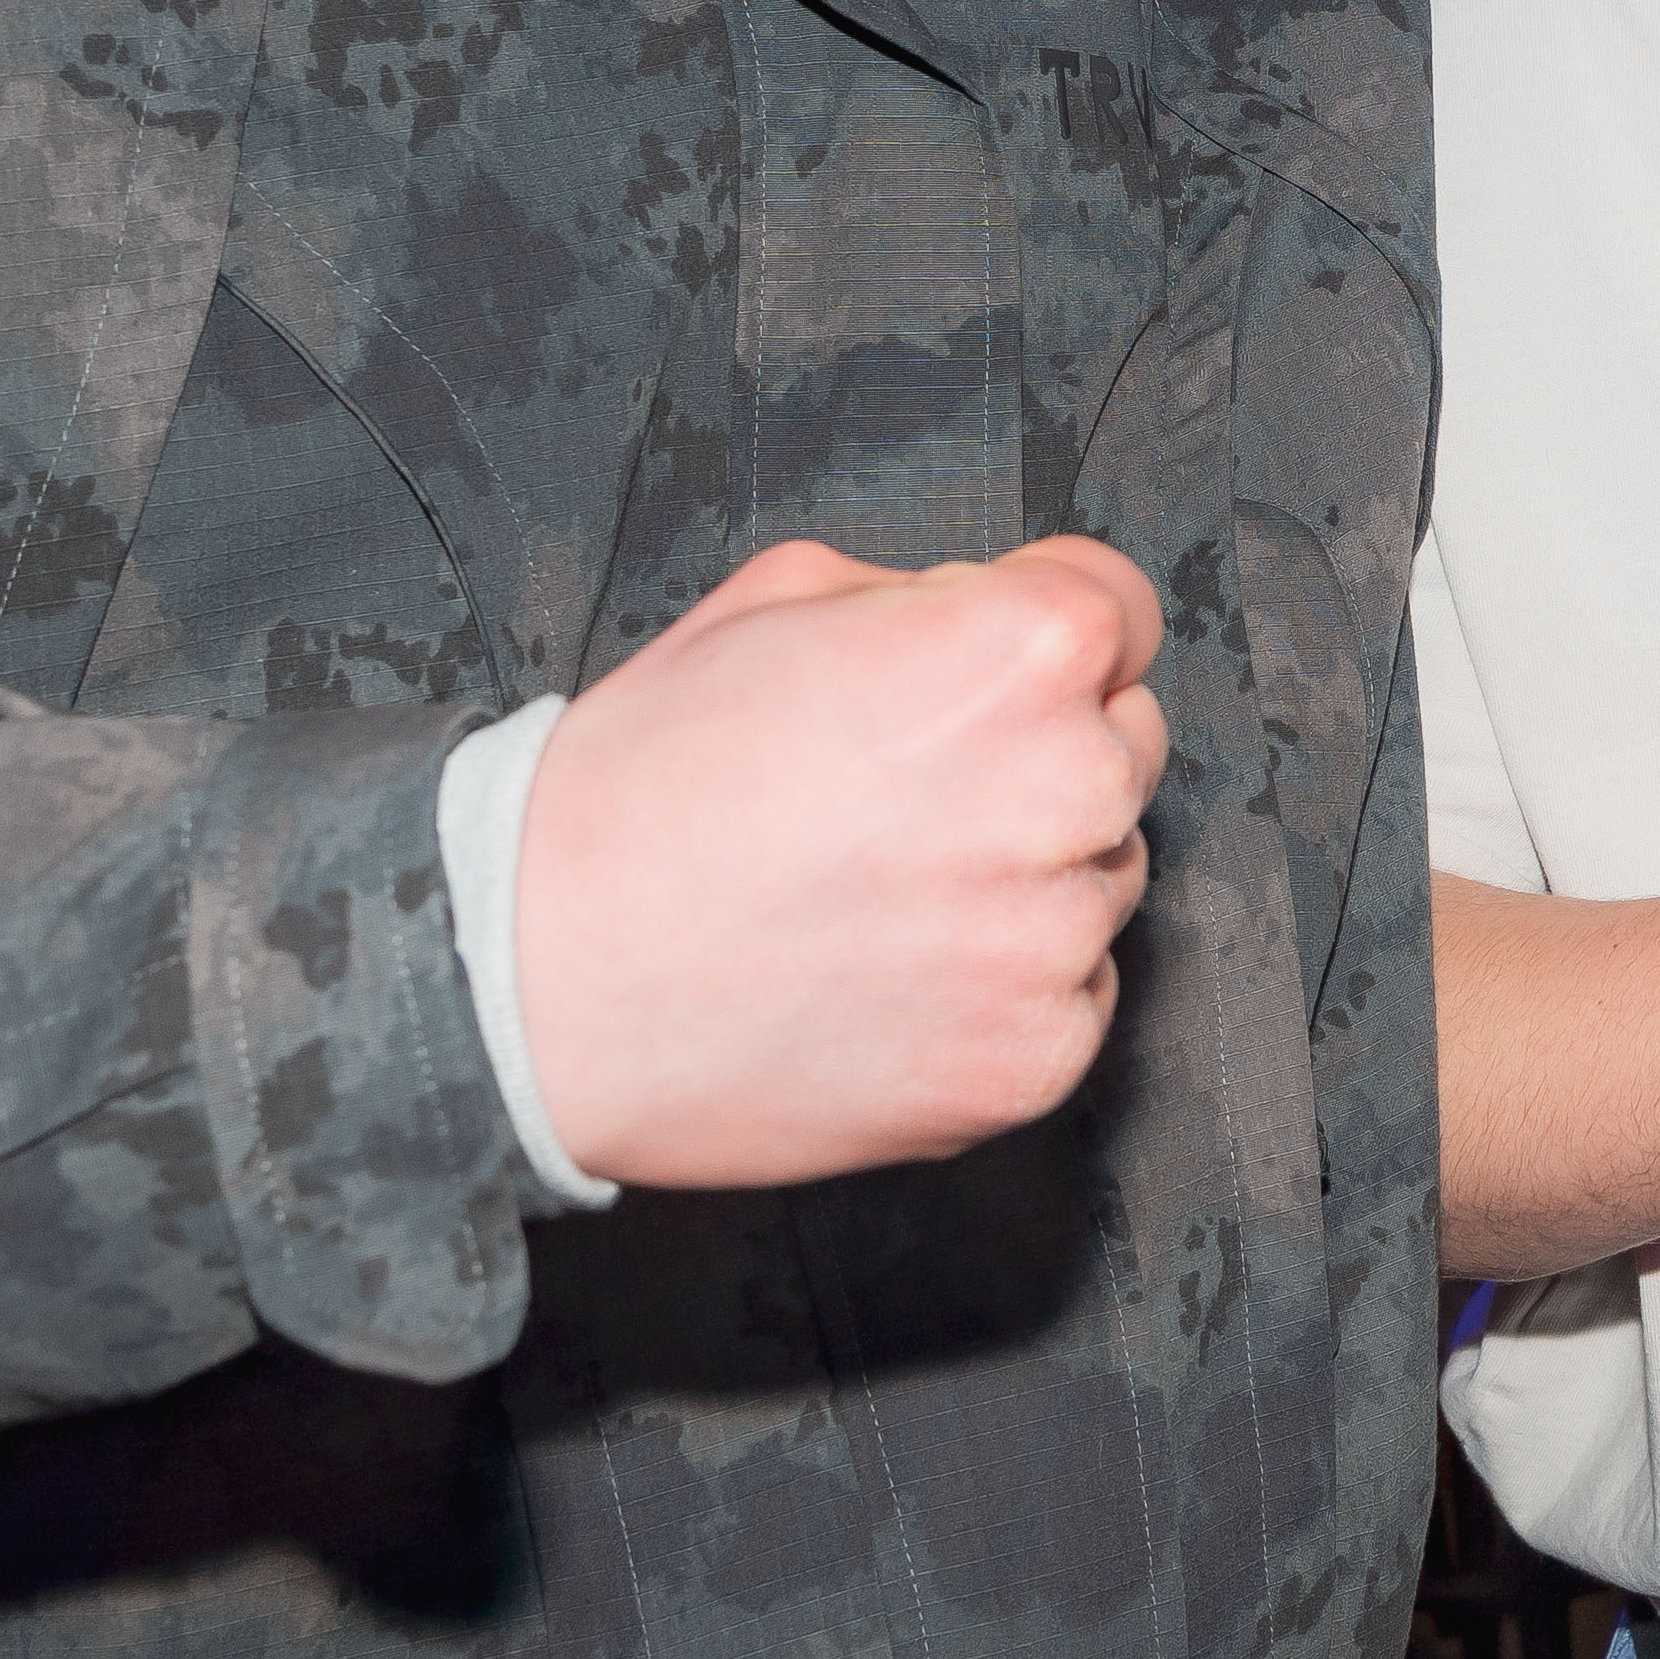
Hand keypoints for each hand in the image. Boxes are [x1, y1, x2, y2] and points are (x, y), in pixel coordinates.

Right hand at [514, 536, 1170, 1190]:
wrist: (536, 978)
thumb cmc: (641, 789)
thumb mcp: (773, 601)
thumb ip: (924, 598)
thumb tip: (990, 617)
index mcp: (1014, 655)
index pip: (1123, 609)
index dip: (1045, 628)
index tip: (991, 667)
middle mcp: (1063, 791)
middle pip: (1123, 744)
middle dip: (1038, 751)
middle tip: (902, 790)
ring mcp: (1051, 941)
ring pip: (1100, 876)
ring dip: (1026, 875)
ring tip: (875, 887)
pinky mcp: (1029, 1060)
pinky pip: (1071, 998)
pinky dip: (1001, 989)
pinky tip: (888, 971)